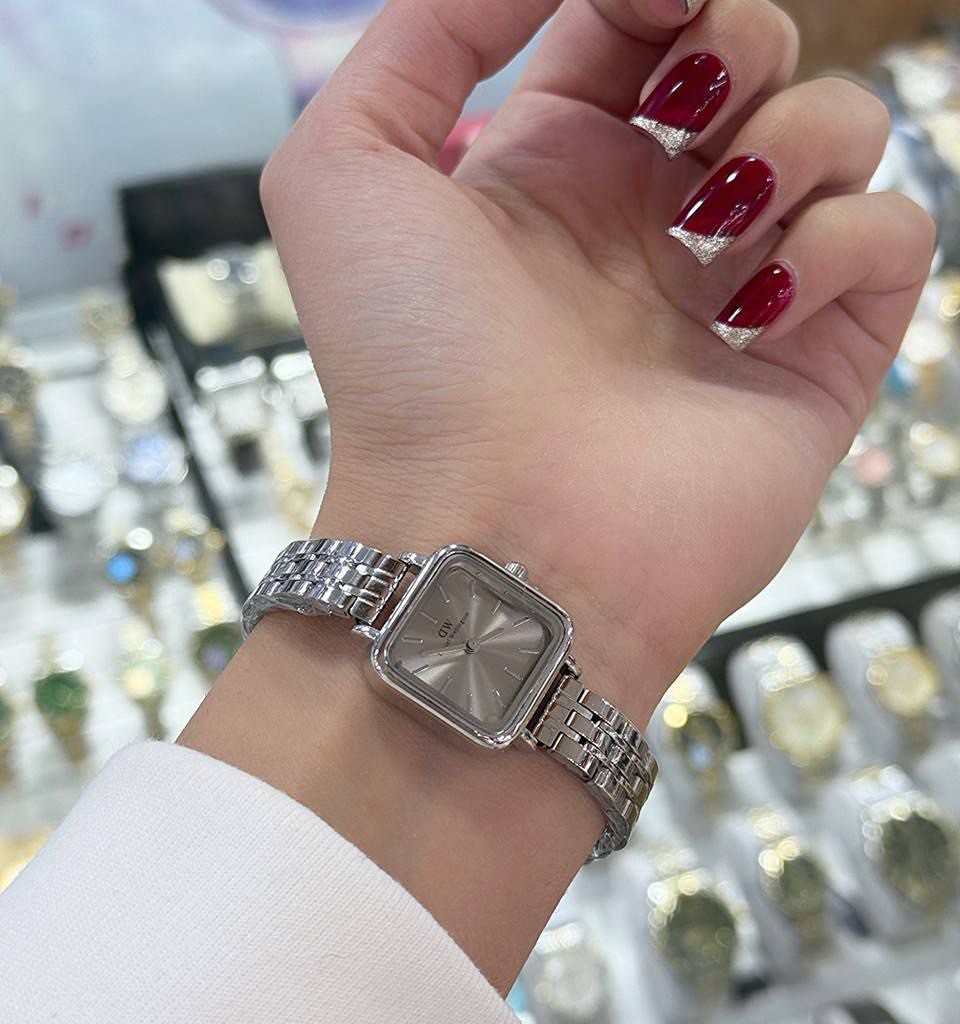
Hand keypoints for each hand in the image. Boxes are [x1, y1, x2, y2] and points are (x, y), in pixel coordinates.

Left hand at [261, 0, 932, 723]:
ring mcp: (736, 290)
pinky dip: (848, 241)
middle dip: (744, 37)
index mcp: (554, 171)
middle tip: (690, 104)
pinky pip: (892, 240)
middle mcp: (650, 224)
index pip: (636, 28)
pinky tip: (761, 301)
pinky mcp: (811, 361)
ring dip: (802, 133)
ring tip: (720, 219)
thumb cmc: (409, 369)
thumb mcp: (344, 172)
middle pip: (750, 62)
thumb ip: (419, 38)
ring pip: (839, 136)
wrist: (489, 534)